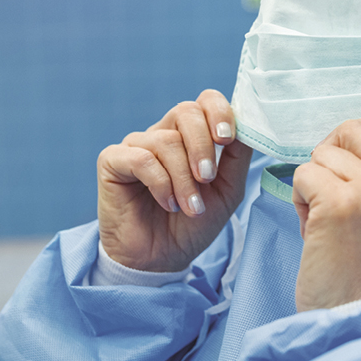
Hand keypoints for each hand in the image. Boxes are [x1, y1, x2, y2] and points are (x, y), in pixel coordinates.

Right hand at [97, 90, 252, 271]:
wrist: (162, 259)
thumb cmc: (194, 223)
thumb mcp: (227, 190)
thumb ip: (237, 157)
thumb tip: (247, 126)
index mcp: (191, 135)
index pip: (205, 101)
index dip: (219, 111)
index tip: (227, 138)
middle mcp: (163, 133)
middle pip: (185, 111)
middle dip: (202, 145)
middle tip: (208, 178)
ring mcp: (137, 145)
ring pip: (165, 141)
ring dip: (183, 178)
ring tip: (190, 206)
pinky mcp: (112, 161)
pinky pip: (140, 158)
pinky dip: (160, 182)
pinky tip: (168, 203)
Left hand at [292, 111, 360, 311]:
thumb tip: (350, 135)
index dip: (354, 140)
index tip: (348, 171)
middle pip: (349, 130)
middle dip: (330, 159)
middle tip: (332, 197)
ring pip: (322, 154)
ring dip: (313, 185)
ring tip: (327, 223)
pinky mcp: (340, 203)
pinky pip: (302, 174)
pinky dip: (299, 201)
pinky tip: (314, 231)